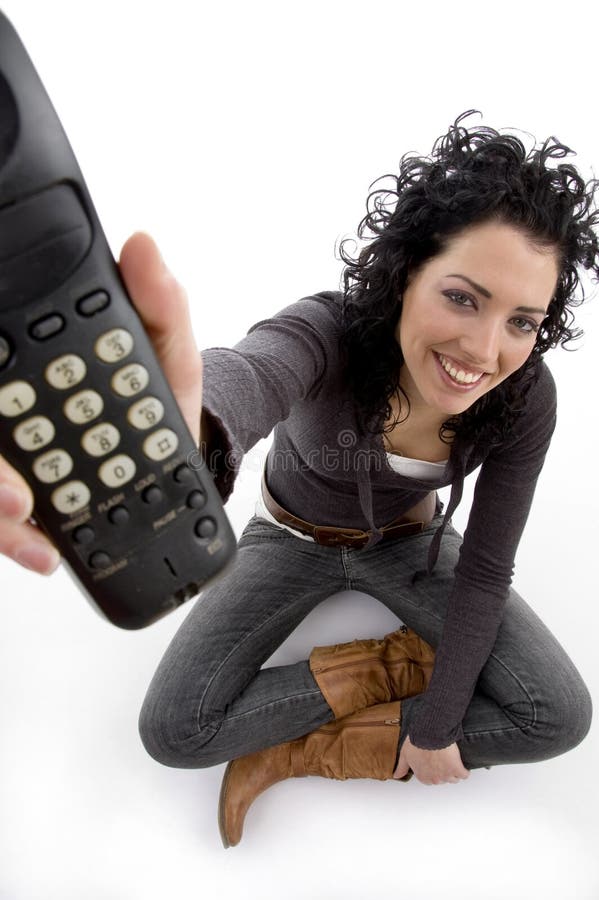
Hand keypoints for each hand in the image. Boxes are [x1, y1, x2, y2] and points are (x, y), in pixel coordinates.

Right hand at [0, 232, 201, 575]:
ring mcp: (13, 455)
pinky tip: (44, 552)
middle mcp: (10, 411)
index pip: (2, 359)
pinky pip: (3, 519)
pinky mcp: (21, 500)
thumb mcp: (168, 347)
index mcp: (34, 364)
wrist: (174, 450)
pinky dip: (16, 537)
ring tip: (27, 522)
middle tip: (16, 495)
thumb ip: (159, 302)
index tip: (10, 400)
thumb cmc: (156, 390)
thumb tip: (144, 246)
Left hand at [393, 734, 469, 784]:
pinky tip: (461, 763)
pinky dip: (464, 770)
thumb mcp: (405, 754)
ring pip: (453, 778)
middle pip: (442, 779)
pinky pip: (464, 774)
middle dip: (442, 771)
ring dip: (453, 771)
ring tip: (451, 760)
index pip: (430, 779)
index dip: (432, 770)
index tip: (433, 763)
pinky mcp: (457, 769)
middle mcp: (435, 779)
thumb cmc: (417, 741)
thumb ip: (401, 767)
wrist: (430, 733)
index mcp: (423, 776)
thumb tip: (396, 776)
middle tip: (442, 759)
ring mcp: (446, 775)